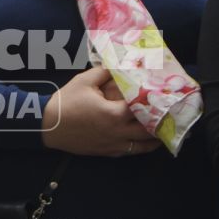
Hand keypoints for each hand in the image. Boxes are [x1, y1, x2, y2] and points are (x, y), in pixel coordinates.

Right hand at [41, 69, 158, 157]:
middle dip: (161, 121)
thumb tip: (120, 66)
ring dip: (155, 138)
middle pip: (149, 129)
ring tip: (165, 129)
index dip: (154, 99)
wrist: (47, 126)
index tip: (164, 92)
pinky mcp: (106, 152)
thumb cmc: (66, 102)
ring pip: (143, 145)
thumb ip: (105, 72)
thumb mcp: (84, 80)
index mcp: (114, 113)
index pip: (143, 106)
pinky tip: (146, 141)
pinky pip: (130, 152)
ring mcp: (113, 144)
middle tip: (171, 113)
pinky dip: (141, 147)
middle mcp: (118, 132)